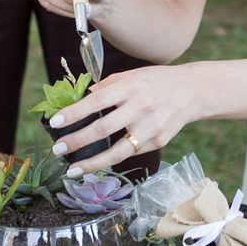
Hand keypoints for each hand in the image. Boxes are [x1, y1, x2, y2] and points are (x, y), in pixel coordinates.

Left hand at [45, 65, 198, 174]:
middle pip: (103, 129)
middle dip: (77, 141)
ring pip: (117, 151)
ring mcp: (150, 127)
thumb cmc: (155, 81)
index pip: (96, 101)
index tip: (55, 122)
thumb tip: (82, 98)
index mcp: (130, 86)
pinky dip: (111, 159)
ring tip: (72, 170)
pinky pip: (130, 154)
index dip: (74, 113)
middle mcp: (140, 107)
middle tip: (58, 149)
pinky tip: (97, 163)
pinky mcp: (158, 142)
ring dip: (92, 163)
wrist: (191, 91)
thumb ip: (107, 86)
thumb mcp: (131, 75)